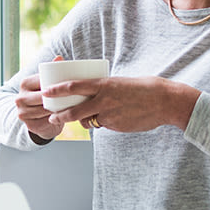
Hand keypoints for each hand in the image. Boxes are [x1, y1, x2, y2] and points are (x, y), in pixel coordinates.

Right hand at [15, 62, 65, 142]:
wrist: (38, 117)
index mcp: (25, 83)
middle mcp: (19, 98)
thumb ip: (52, 70)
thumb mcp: (46, 83)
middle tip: (76, 95)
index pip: (42, 82)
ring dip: (58, 109)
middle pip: (43, 97)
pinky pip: (46, 122)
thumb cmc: (45, 96)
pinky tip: (65, 116)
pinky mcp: (29, 125)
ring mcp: (22, 113)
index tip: (72, 84)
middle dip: (58, 97)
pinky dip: (55, 119)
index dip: (56, 84)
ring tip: (73, 105)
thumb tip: (59, 57)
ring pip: (45, 110)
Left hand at [45, 76, 200, 132]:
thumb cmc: (142, 88)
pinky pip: (102, 125)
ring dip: (79, 121)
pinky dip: (101, 123)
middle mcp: (103, 99)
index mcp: (103, 84)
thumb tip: (90, 97)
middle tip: (51, 117)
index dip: (57, 90)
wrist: (163, 101)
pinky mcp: (115, 126)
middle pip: (74, 109)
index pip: (74, 86)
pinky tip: (110, 118)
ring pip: (86, 120)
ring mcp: (109, 114)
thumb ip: (103, 90)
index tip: (46, 92)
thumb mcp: (118, 83)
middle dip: (59, 114)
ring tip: (71, 120)